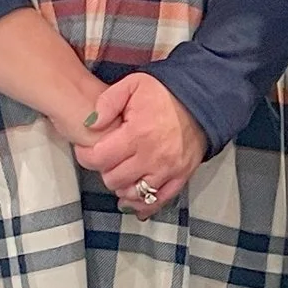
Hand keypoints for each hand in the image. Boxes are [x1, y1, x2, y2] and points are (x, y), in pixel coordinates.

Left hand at [74, 72, 208, 212]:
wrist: (201, 103)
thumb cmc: (165, 94)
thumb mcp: (133, 85)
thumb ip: (107, 102)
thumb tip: (90, 124)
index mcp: (137, 134)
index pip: (98, 158)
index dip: (85, 156)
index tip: (86, 149)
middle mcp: (152, 157)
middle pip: (112, 179)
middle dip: (104, 170)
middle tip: (107, 158)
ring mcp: (167, 170)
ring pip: (132, 194)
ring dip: (122, 185)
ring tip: (122, 171)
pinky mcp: (180, 178)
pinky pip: (156, 201)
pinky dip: (142, 203)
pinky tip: (132, 197)